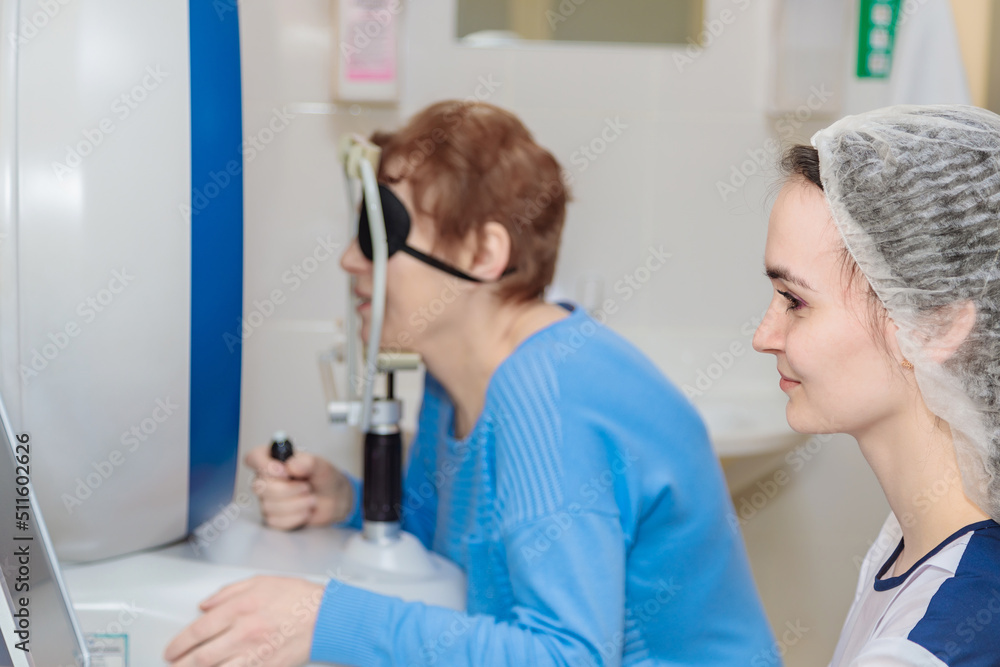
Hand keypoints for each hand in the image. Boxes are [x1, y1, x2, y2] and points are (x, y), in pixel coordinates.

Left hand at [164, 576, 324, 666]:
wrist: (325, 617)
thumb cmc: (296, 597)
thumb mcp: (260, 582)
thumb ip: (228, 592)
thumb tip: (204, 605)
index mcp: (240, 608)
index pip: (199, 630)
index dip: (179, 643)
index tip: (171, 650)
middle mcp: (244, 632)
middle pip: (201, 656)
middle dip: (180, 664)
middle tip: (173, 665)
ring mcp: (255, 654)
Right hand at [245, 446, 353, 529]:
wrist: (334, 499)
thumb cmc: (324, 477)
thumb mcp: (321, 465)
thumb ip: (308, 462)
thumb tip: (290, 466)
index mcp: (273, 459)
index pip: (254, 457)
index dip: (265, 466)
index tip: (285, 472)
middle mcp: (265, 479)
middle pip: (261, 487)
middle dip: (290, 490)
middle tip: (307, 487)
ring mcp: (267, 500)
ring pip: (269, 506)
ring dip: (297, 504)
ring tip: (310, 498)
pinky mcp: (273, 518)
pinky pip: (276, 521)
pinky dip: (296, 518)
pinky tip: (305, 512)